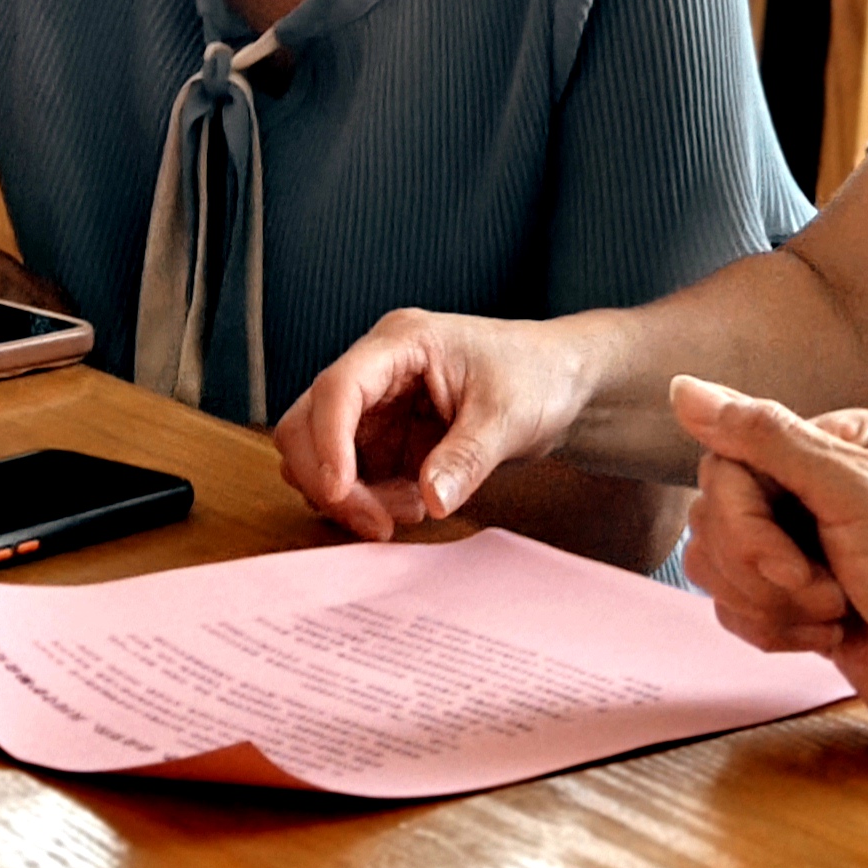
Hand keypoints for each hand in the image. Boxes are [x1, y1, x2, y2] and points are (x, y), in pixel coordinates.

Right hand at [271, 309, 591, 539]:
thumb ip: (467, 458)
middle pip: (305, 422)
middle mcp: (375, 372)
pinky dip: (368, 503)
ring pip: (319, 457)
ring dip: (349, 497)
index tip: (339, 492)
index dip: (328, 441)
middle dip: (329, 479)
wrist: (562, 383)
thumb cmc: (537, 375)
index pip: (338, 387)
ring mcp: (375, 408)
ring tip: (411, 511)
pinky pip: (350, 479)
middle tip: (376, 523)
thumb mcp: (509, 416)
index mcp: (401, 343)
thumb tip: (430, 501)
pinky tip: (414, 507)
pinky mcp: (383, 440)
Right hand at [670, 376, 867, 751]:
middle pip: (714, 515)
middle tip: (827, 593)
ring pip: (716, 565)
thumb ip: (767, 438)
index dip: (742, 521)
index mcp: (833, 443)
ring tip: (833, 615)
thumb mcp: (854, 494)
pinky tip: (831, 637)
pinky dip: (775, 632)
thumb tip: (682, 389)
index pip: (727, 461)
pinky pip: (733, 609)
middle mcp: (813, 488)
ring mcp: (802, 547)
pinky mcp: (796, 602)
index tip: (791, 562)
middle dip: (760, 570)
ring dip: (769, 605)